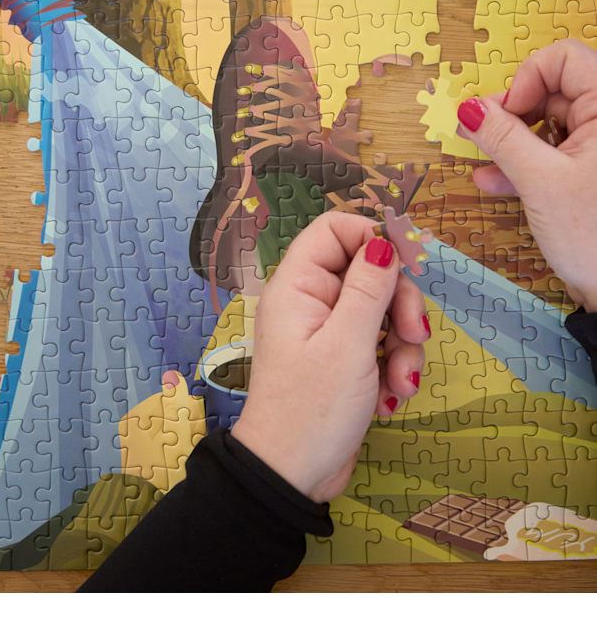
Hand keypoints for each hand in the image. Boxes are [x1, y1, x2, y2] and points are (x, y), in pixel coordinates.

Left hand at [231, 212, 427, 503]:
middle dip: (400, 304)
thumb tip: (385, 239)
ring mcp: (329, 331)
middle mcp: (312, 301)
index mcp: (298, 285)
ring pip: (383, 311)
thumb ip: (369, 287)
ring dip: (403, 346)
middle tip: (414, 335)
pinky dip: (393, 367)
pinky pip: (381, 343)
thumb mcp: (348, 344)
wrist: (293, 478)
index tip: (407, 265)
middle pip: (370, 270)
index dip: (374, 239)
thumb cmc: (312, 409)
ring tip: (400, 385)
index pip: (335, 229)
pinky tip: (391, 398)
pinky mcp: (345, 360)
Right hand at [456, 38, 596, 310]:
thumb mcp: (540, 182)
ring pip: (550, 123)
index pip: (563, 59)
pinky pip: (556, 152)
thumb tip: (467, 108)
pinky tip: (494, 182)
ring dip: (512, 141)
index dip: (525, 80)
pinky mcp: (593, 173)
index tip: (504, 116)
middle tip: (476, 135)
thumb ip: (502, 138)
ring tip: (480, 161)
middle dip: (511, 112)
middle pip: (553, 89)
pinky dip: (527, 163)